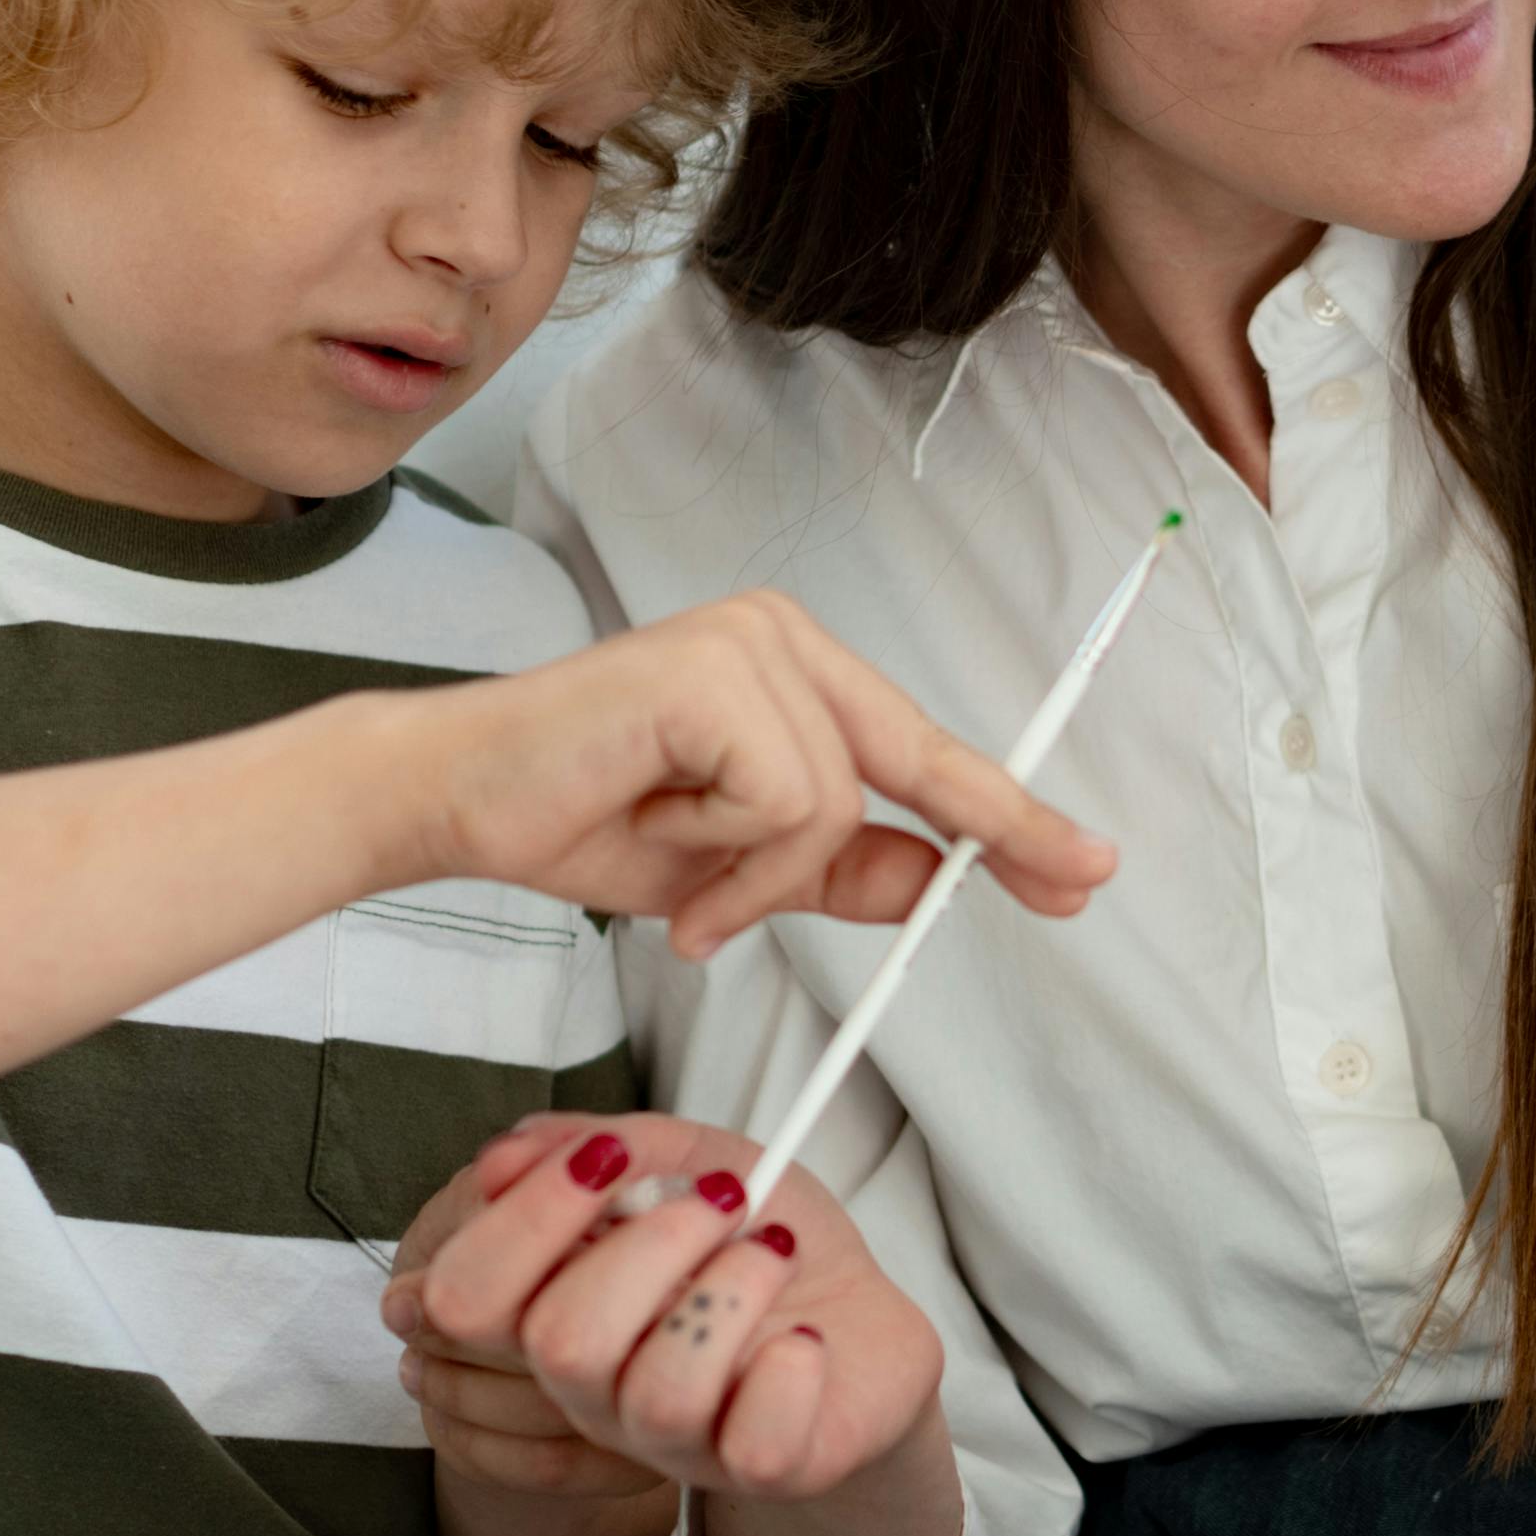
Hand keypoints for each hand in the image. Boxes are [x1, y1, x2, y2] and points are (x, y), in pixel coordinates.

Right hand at [386, 1113, 945, 1505]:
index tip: (608, 1156)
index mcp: (554, 1314)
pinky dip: (790, 1371)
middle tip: (723, 1199)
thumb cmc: (762, 1241)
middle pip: (559, 1342)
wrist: (865, 1324)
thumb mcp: (691, 1160)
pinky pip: (753, 1444)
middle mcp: (596, 1392)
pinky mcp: (760, 1467)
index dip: (525, 1219)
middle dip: (651, 1243)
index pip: (467, 1295)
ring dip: (733, 1292)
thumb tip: (504, 1157)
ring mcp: (673, 1441)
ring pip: (660, 1393)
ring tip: (775, 1254)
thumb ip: (604, 1147)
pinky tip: (805, 1340)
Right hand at [399, 594, 1113, 958]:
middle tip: (1068, 885)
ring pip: (836, 802)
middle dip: (985, 835)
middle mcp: (779, 636)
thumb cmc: (579, 817)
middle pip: (911, 762)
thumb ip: (834, 869)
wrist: (456, 803)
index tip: (1079, 864)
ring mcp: (748, 644)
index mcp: (790, 669)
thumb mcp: (735, 870)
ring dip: (762, 880)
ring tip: (688, 899)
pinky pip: (784, 800)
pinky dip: (730, 859)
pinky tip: (661, 842)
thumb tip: (937, 879)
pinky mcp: (715, 674)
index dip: (1005, 812)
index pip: (920, 747)